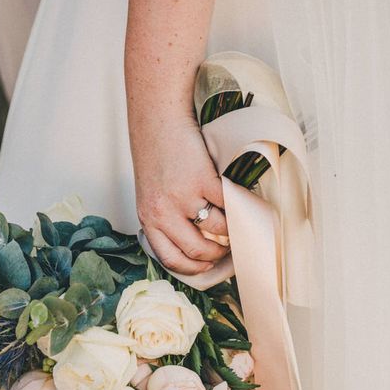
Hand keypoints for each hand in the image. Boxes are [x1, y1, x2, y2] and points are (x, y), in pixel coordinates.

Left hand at [132, 116, 229, 274]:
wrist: (158, 122)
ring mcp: (183, 197)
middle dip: (217, 254)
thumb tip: (194, 242)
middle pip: (197, 250)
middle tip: (226, 247)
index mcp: (149, 220)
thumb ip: (165, 219)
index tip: (206, 266)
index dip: (193, 267)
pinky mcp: (202, 180)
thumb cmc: (156, 158)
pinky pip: (228, 204)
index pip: (171, 259)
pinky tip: (241, 201)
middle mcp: (163, 213)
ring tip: (234, 221)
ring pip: (217, 229)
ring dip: (231, 229)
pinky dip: (239, 204)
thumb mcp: (151, 195)